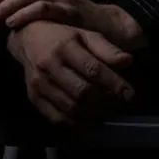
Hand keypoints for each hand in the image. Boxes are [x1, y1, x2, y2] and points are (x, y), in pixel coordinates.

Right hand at [6, 19, 135, 127]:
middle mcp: (50, 66)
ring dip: (92, 114)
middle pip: (81, 91)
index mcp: (65, 46)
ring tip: (107, 113)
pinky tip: (88, 121)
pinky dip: (75, 124)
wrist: (29, 39)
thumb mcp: (86, 35)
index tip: (129, 94)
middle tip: (118, 104)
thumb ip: (106, 49)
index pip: (93, 69)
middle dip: (104, 101)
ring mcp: (39, 84)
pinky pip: (56, 118)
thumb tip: (128, 61)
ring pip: (70, 107)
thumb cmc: (64, 36)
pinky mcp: (34, 97)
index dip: (114, 83)